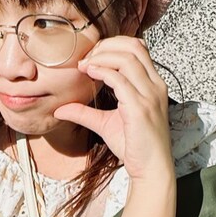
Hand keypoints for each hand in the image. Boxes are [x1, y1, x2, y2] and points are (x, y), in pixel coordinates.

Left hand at [52, 36, 173, 183]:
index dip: (112, 46)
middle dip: (106, 46)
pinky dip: (102, 71)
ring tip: (84, 66)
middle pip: (133, 46)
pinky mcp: (140, 108)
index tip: (91, 57)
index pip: (137, 48)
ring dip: (101, 57)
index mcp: (152, 85)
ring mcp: (150, 96)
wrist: (151, 170)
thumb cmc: (135, 147)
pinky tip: (89, 73)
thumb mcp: (106, 125)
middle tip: (86, 58)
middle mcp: (155, 86)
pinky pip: (120, 79)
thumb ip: (85, 113)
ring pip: (127, 58)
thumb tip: (60, 109)